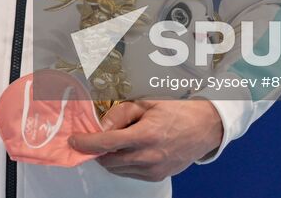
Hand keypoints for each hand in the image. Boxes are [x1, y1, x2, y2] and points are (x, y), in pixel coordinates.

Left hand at [67, 99, 223, 182]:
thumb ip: (121, 113)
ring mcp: (154, 170)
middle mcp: (150, 156)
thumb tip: (102, 125)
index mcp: (146, 135)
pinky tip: (128, 149)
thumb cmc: (177, 110)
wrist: (205, 127)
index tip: (75, 140)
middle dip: (96, 151)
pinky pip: (131, 173)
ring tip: (114, 141)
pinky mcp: (157, 176)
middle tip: (92, 139)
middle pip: (109, 160)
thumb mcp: (147, 103)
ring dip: (109, 158)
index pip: (107, 143)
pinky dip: (123, 163)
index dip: (86, 143)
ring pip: (118, 169)